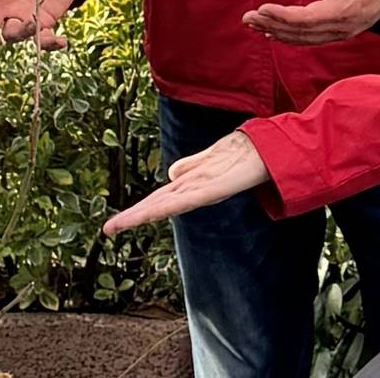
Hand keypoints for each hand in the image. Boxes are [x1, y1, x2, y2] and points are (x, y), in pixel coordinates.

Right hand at [103, 131, 269, 234]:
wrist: (272, 150)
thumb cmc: (244, 155)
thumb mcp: (210, 158)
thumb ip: (191, 167)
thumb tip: (171, 175)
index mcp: (193, 185)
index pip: (160, 200)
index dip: (137, 211)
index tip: (112, 225)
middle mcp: (195, 189)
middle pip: (158, 204)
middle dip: (132, 217)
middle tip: (107, 230)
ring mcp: (204, 187)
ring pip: (167, 202)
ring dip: (142, 214)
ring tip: (119, 225)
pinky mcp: (217, 185)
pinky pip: (187, 196)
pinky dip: (168, 204)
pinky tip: (154, 210)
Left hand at [241, 0, 379, 45]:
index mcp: (345, 9)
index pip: (307, 18)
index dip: (282, 16)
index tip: (261, 8)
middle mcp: (342, 27)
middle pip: (301, 31)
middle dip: (272, 24)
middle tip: (248, 18)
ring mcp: (341, 33)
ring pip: (304, 38)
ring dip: (277, 32)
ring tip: (253, 24)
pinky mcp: (338, 33)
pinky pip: (310, 39)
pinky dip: (289, 36)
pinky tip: (272, 32)